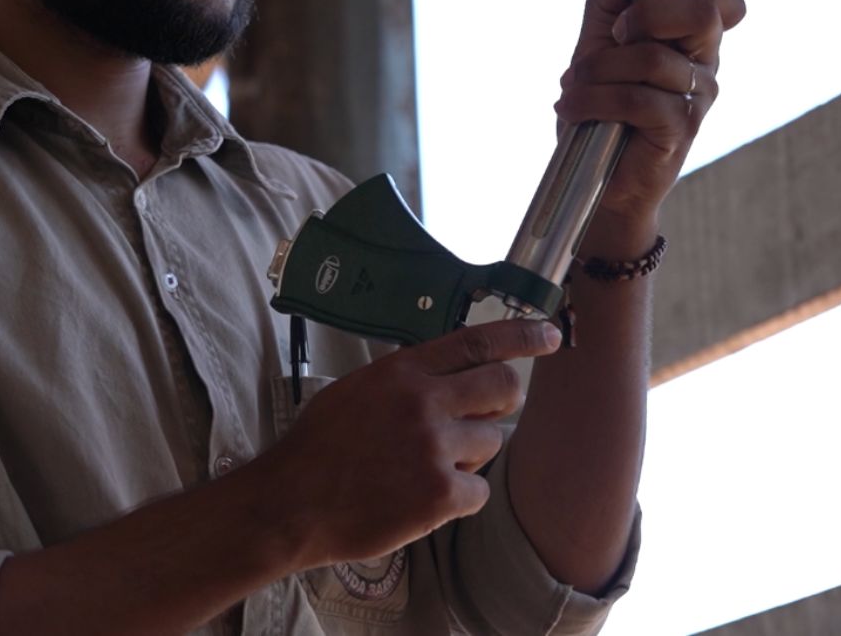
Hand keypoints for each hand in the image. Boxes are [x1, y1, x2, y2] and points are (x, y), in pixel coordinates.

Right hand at [253, 321, 561, 566]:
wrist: (289, 505)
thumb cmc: (318, 450)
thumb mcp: (357, 391)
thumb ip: (406, 380)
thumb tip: (448, 377)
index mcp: (402, 371)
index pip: (477, 340)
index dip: (522, 336)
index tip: (551, 335)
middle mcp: (423, 401)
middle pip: (503, 387)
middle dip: (504, 402)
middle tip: (486, 416)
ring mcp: (433, 447)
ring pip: (492, 442)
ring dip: (469, 457)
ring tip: (425, 469)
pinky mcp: (439, 493)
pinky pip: (479, 490)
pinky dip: (459, 498)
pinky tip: (424, 500)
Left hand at [555, 0, 746, 241]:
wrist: (596, 180)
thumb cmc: (600, 110)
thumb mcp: (595, 46)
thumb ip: (609, 2)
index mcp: (691, 41)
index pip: (721, 0)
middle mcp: (704, 66)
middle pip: (700, 16)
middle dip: (643, 17)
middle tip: (612, 38)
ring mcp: (698, 99)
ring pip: (653, 59)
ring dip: (597, 70)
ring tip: (573, 88)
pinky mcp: (681, 130)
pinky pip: (639, 99)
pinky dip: (593, 100)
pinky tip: (571, 110)